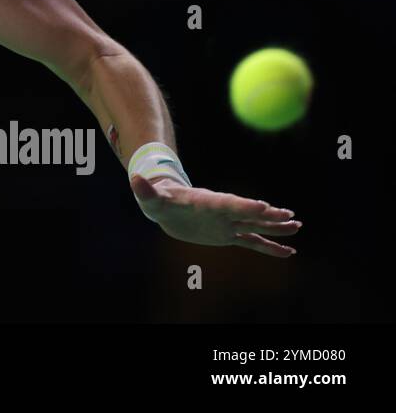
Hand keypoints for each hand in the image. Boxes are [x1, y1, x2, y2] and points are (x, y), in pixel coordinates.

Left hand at [130, 175, 300, 256]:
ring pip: (255, 226)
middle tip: (289, 215)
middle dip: (267, 215)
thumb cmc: (160, 199)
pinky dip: (269, 248)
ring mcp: (227, 223)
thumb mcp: (151, 197)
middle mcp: (222, 212)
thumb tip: (134, 178)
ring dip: (275, 227)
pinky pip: (252, 243)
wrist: (166, 204)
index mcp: (207, 202)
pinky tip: (288, 252)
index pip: (228, 203)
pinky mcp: (228, 235)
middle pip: (247, 214)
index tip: (263, 205)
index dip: (244, 205)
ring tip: (296, 226)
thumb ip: (145, 191)